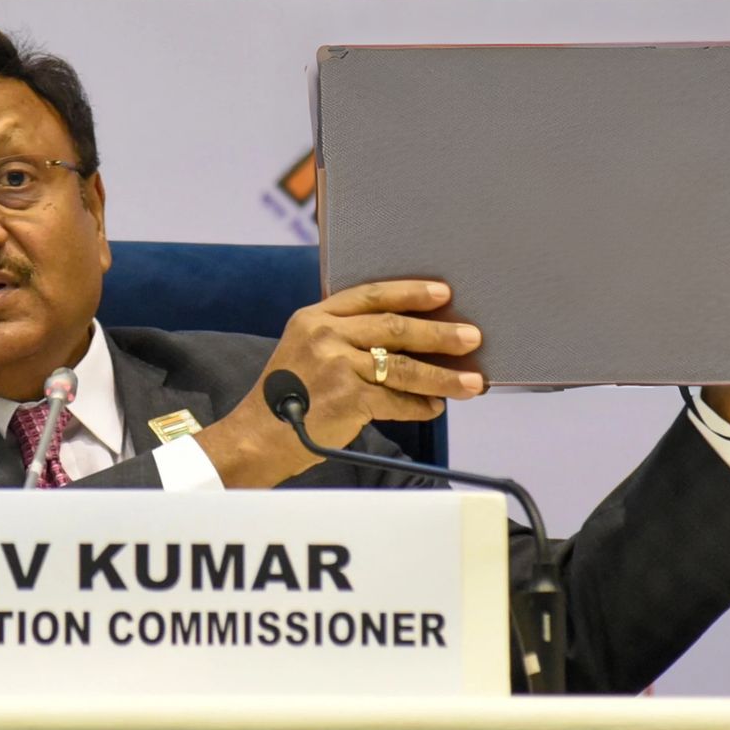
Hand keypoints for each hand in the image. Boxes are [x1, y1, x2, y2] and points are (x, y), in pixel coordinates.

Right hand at [197, 279, 482, 486]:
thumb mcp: (305, 349)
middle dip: (439, 333)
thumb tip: (405, 339)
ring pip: (403, 366)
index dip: (410, 293)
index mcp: (315, 316)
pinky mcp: (346, 397)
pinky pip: (395, 400)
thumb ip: (343, 336)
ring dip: (443, 375)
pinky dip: (419, 406)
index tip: (443, 293)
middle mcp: (325, 334)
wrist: (257, 436)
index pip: (371, 295)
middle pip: (394, 327)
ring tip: (473, 381)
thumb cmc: (287, 397)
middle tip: (471, 336)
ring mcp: (335, 365)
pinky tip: (435, 407)